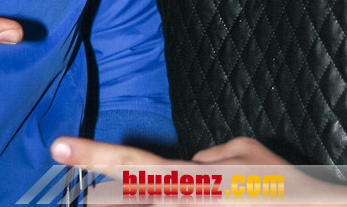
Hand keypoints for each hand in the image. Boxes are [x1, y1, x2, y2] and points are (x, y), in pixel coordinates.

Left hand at [52, 138, 346, 204]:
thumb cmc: (288, 184)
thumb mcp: (251, 154)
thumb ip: (218, 154)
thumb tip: (195, 161)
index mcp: (194, 177)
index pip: (134, 163)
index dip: (94, 156)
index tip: (58, 146)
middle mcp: (190, 198)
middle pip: (131, 190)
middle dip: (96, 177)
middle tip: (59, 155)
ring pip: (154, 201)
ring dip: (130, 197)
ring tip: (126, 192)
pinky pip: (174, 205)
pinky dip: (166, 199)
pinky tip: (207, 186)